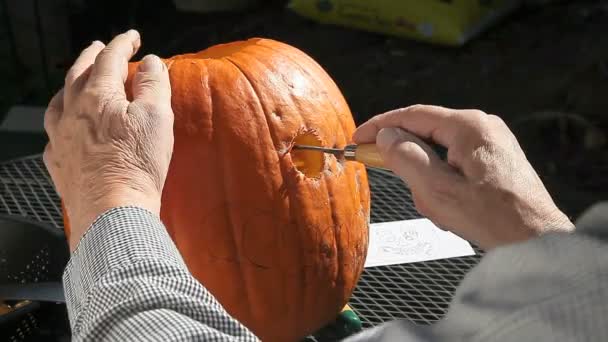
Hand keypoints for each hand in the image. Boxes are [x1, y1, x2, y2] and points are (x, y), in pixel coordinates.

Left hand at [43, 30, 173, 250]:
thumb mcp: (157, 119)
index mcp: (98, 97)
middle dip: (91, 56)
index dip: (122, 44)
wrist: (111, 212)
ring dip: (70, 85)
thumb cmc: (136, 165)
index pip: (109, 59)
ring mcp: (60, 138)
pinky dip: (62, 121)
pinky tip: (67, 127)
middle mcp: (72, 112)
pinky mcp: (58, 163)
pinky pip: (54, 133)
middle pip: (78, 74)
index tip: (132, 38)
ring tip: (77, 81)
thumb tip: (150, 63)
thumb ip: (153, 85)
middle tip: (100, 47)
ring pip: (59, 101)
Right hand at [354, 105, 573, 249]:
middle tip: (392, 179)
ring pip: (439, 151)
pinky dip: (443, 181)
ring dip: (428, 177)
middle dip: (408, 160)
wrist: (536, 238)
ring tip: (437, 207)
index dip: (380, 126)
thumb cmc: (493, 218)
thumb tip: (386, 136)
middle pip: (426, 133)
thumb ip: (407, 158)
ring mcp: (491, 142)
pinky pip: (455, 162)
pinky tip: (449, 206)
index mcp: (468, 127)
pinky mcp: (495, 158)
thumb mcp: (438, 190)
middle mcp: (482, 126)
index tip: (358, 139)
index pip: (412, 116)